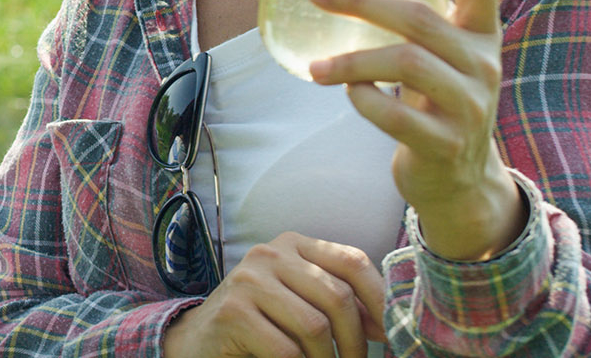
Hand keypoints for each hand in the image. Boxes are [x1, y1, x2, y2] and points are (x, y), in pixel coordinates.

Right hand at [161, 233, 384, 357]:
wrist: (199, 340)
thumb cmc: (260, 324)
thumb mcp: (300, 303)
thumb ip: (338, 304)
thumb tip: (385, 323)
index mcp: (293, 244)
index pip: (352, 261)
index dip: (380, 299)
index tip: (390, 333)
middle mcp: (270, 253)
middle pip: (337, 296)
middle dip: (355, 342)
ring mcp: (248, 280)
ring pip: (315, 326)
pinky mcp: (234, 312)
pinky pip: (286, 350)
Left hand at [307, 0, 526, 260]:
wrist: (460, 177)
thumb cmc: (437, 94)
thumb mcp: (440, 44)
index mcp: (482, 30)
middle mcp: (483, 63)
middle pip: (421, 18)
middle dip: (362, 0)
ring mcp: (470, 106)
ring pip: (407, 64)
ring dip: (352, 60)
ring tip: (316, 67)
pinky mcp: (446, 145)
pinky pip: (397, 117)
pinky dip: (365, 100)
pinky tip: (347, 93)